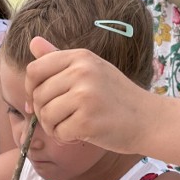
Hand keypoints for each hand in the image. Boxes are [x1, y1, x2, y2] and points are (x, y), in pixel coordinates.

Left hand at [26, 37, 145, 153]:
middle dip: (43, 113)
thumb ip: (59, 58)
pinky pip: (58, 132)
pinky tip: (82, 134)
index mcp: (80, 57)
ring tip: (73, 126)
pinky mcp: (87, 120)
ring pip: (45, 116)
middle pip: (37, 96)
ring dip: (54, 128)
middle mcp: (82, 72)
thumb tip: (33, 41)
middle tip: (63, 118)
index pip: (34, 70)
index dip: (31, 89)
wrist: (148, 120)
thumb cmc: (116, 97)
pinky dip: (66, 138)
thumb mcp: (90, 69)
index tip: (42, 100)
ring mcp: (85, 96)